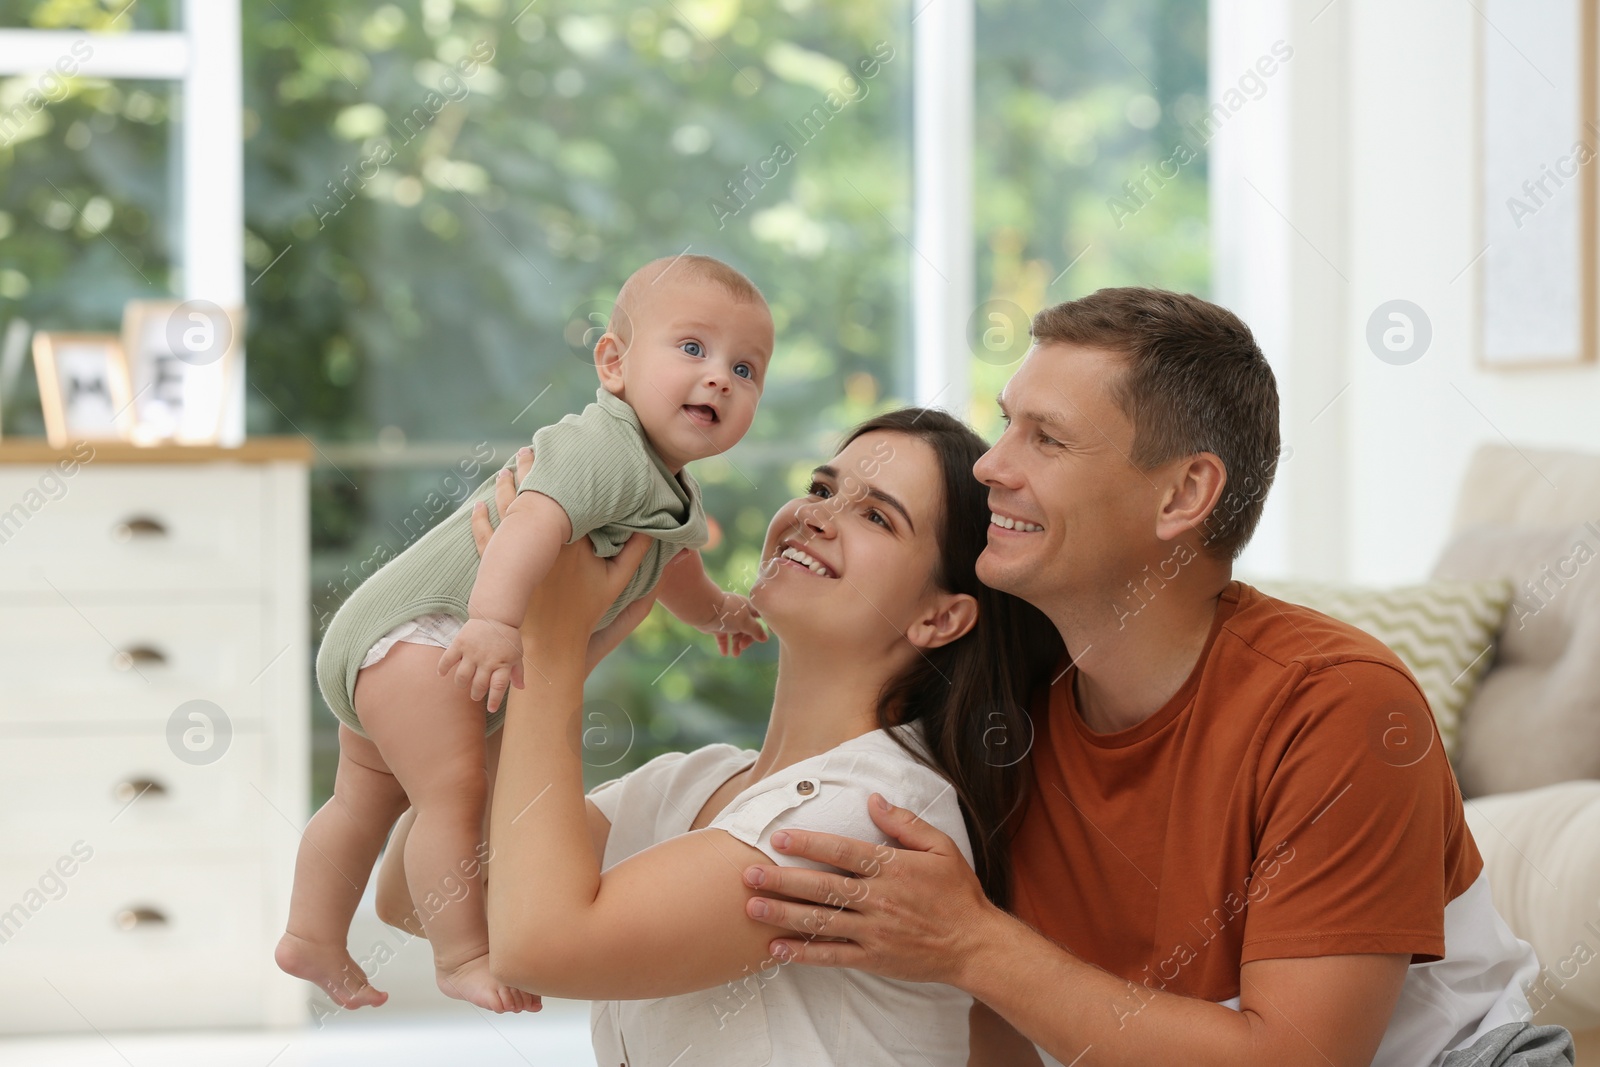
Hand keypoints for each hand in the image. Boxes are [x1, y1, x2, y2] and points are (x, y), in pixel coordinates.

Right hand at [437, 616, 524, 712]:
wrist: (495, 615)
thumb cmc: (507, 638)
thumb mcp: (516, 654)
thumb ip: (517, 672)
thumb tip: (521, 688)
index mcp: (503, 663)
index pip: (498, 687)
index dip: (494, 700)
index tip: (491, 709)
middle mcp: (487, 660)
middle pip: (479, 685)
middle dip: (476, 694)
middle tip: (476, 695)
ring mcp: (472, 652)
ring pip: (462, 677)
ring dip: (461, 684)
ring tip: (463, 684)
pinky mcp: (460, 644)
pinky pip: (448, 660)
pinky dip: (443, 668)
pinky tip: (442, 674)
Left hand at [470, 446, 655, 673]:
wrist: (551, 643)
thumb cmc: (585, 612)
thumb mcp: (616, 583)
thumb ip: (635, 554)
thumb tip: (654, 529)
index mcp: (569, 540)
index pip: (562, 496)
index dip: (557, 473)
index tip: (557, 453)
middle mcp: (540, 544)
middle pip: (530, 497)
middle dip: (527, 471)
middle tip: (528, 450)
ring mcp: (516, 557)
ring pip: (505, 512)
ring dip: (504, 488)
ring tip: (505, 470)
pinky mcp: (498, 570)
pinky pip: (484, 538)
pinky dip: (481, 520)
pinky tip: (478, 506)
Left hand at [695, 590, 766, 656]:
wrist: (703, 610)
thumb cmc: (727, 613)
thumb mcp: (745, 622)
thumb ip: (756, 630)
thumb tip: (765, 638)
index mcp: (748, 607)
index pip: (761, 617)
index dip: (765, 626)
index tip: (768, 636)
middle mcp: (739, 613)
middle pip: (748, 629)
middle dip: (747, 639)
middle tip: (742, 647)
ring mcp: (727, 619)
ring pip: (736, 634)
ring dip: (737, 645)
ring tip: (735, 654)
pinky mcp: (717, 626)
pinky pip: (723, 637)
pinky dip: (725, 645)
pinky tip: (724, 653)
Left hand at [739, 793, 995, 987]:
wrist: (976, 945)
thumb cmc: (958, 893)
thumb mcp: (941, 848)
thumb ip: (904, 823)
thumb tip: (873, 799)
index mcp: (893, 868)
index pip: (842, 851)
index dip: (808, 844)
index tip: (779, 838)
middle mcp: (879, 900)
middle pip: (822, 887)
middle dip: (782, 880)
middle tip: (748, 874)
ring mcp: (874, 932)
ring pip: (820, 921)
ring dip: (783, 915)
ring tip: (752, 908)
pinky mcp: (873, 958)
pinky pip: (832, 956)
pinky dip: (803, 953)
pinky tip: (776, 949)